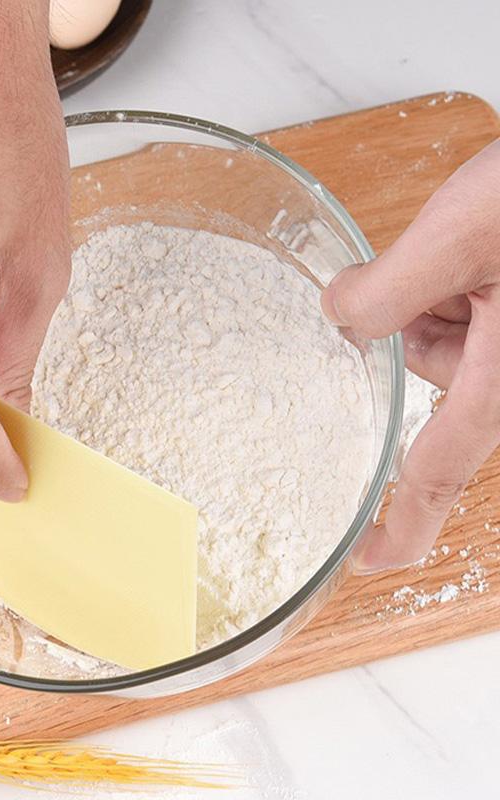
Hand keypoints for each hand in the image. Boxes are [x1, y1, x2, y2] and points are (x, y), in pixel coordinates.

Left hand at [321, 138, 499, 570]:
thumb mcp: (459, 236)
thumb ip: (385, 290)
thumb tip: (340, 313)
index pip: (439, 469)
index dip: (405, 522)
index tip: (371, 559)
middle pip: (433, 377)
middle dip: (414, 323)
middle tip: (443, 267)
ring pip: (447, 344)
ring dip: (432, 298)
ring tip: (468, 247)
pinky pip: (470, 318)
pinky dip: (452, 287)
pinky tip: (474, 248)